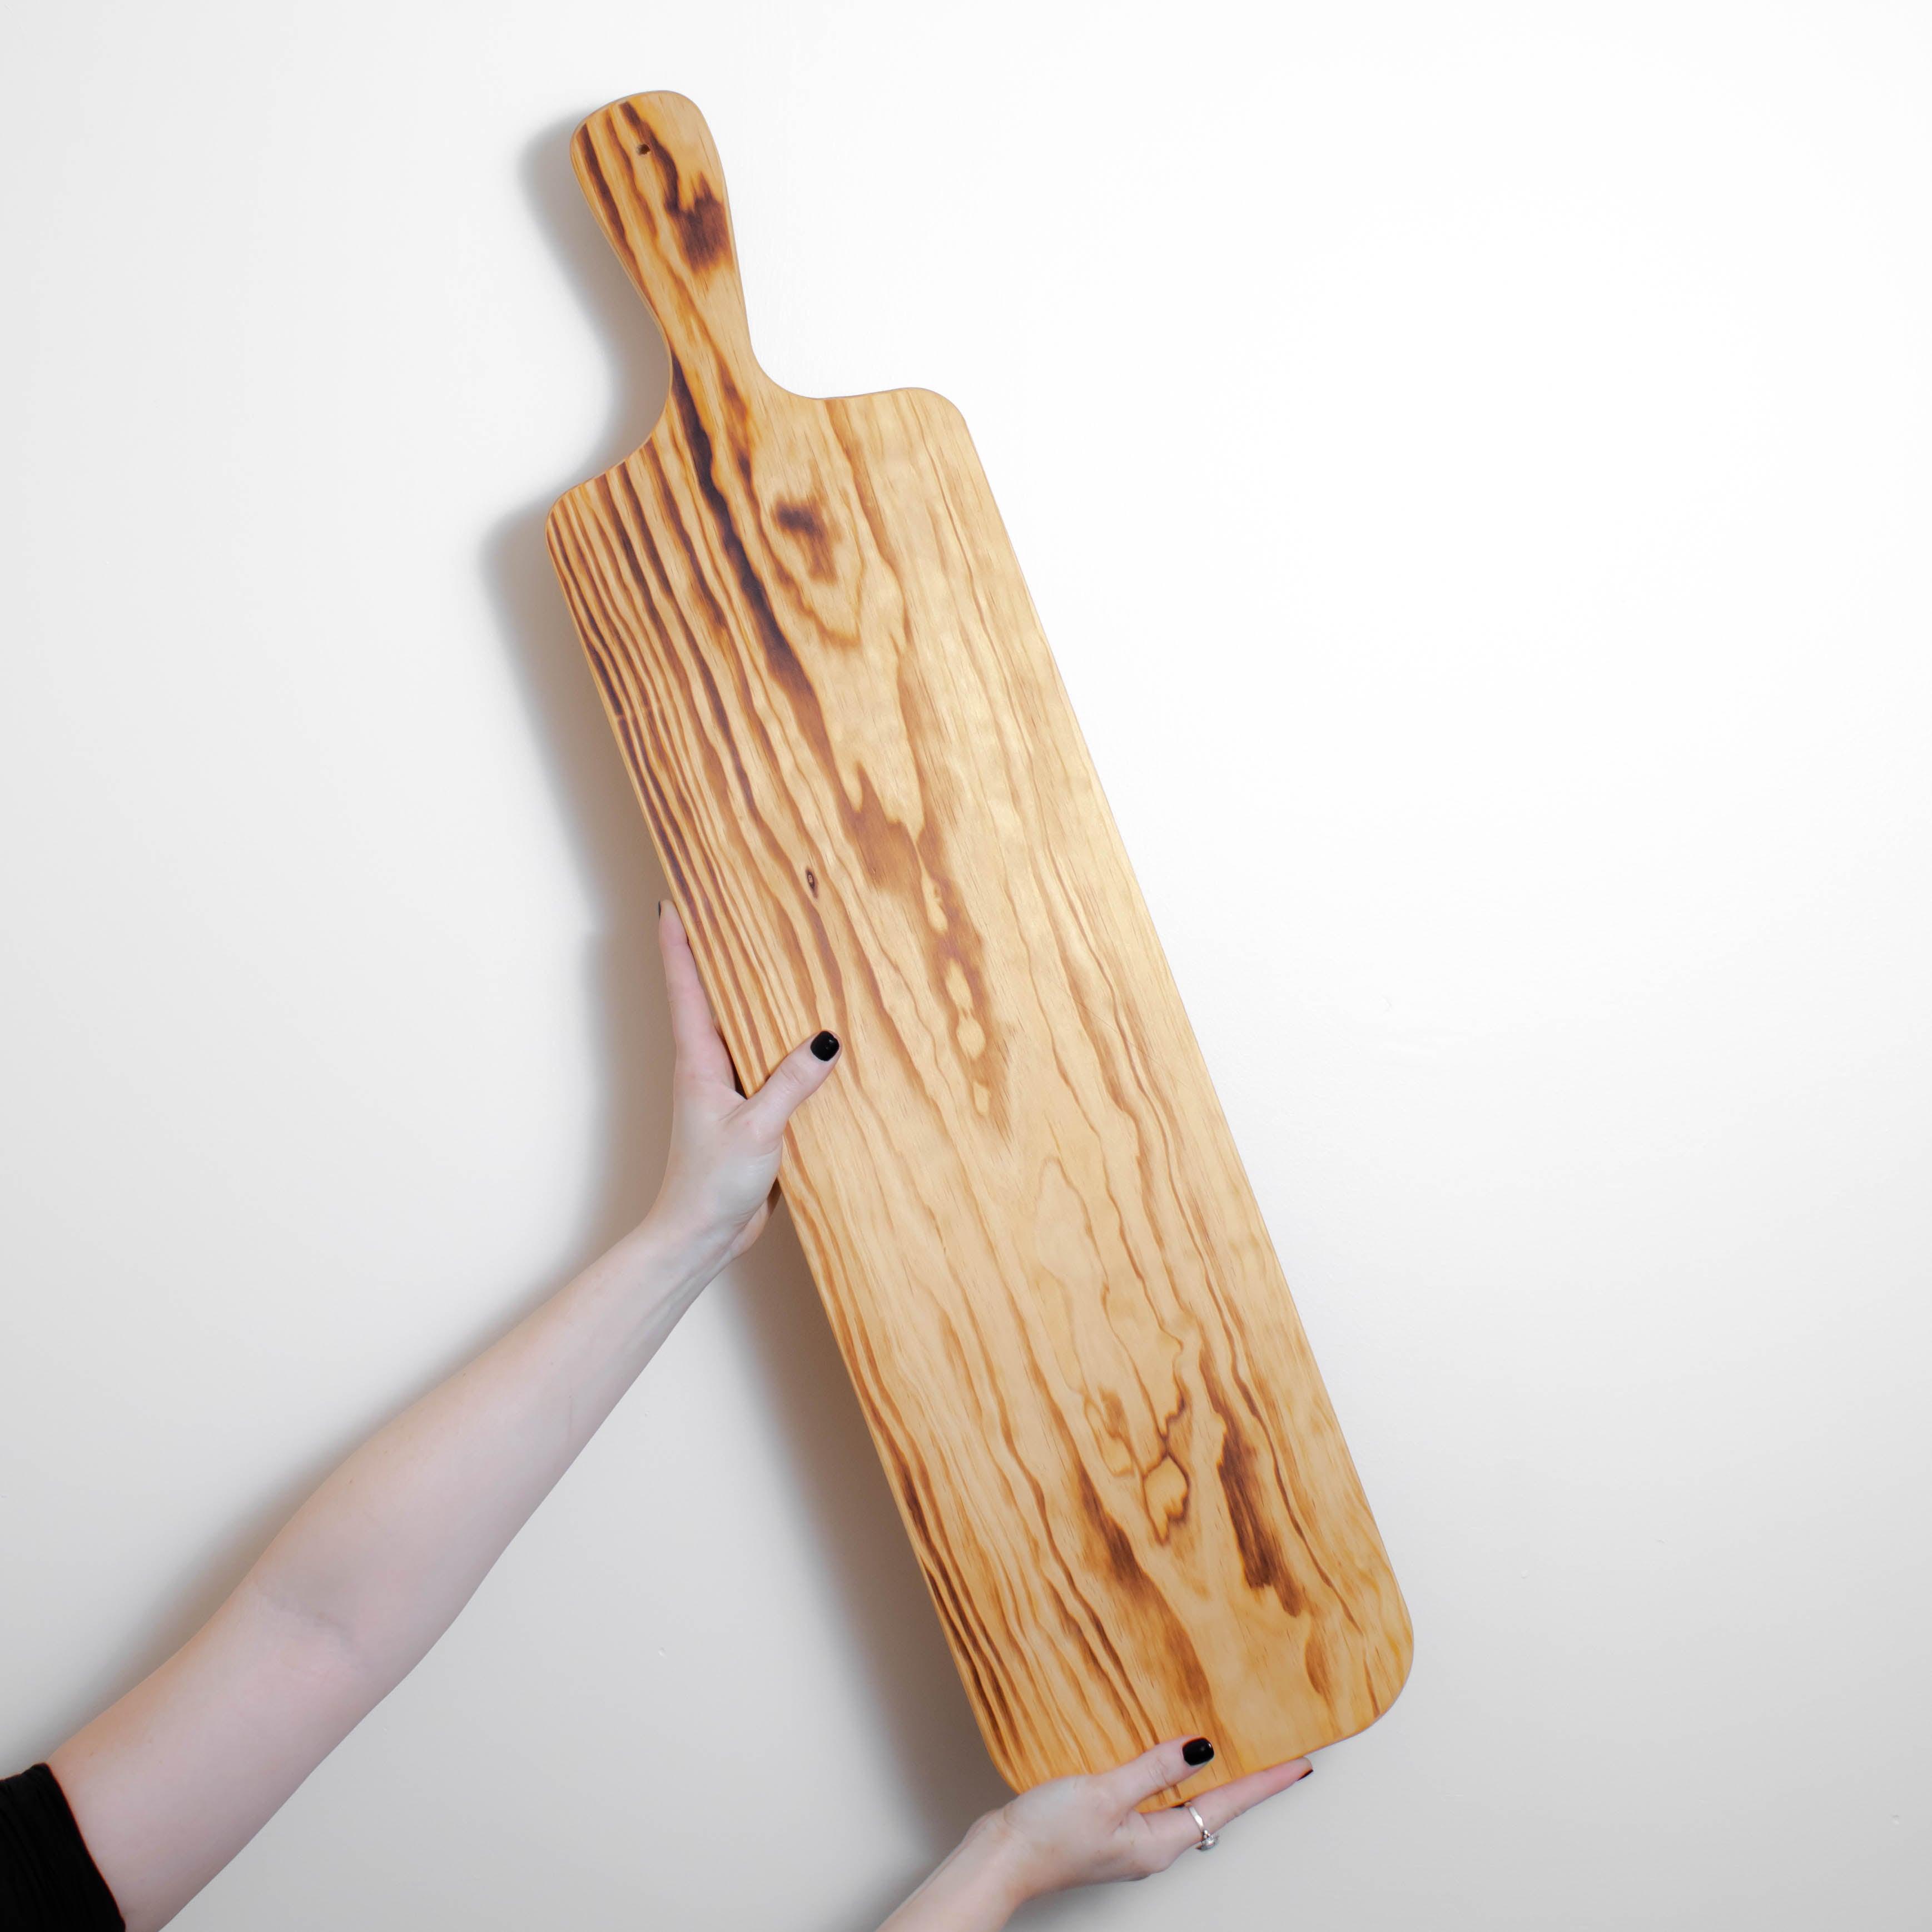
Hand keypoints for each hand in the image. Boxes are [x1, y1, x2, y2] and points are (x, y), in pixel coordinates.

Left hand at [646, 900, 841, 1266]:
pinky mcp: (749, 1112)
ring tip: (781, 958)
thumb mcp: (757, 1129)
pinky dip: (784, 1044)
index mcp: (698, 1061)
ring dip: (757, 998)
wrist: (700, 1236)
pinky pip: (768, 1065)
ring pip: (743, 1030)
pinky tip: (812, 1039)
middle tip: (735, 909)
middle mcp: (709, 1067)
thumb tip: (828, 1040)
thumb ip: (791, 1083)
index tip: (673, 900)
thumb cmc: (710, 1184)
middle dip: (720, 955)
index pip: (685, 988)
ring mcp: (728, 1089)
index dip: (677, 943)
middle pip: (712, 998)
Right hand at [882, 1737, 1312, 1927]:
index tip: (1301, 1765)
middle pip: (1211, 1808)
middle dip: (1244, 1779)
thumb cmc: (1048, 1835)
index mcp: (1159, 1842)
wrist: (1001, 1860)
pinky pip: (1153, 1799)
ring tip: (1232, 1748)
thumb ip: (1153, 1768)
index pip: (1225, 1806)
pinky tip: (1164, 1756)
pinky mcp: (1108, 1829)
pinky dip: (1169, 1776)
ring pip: (1182, 1804)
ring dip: (1208, 1777)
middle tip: (1276, 1752)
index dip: (1265, 1783)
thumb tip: (1203, 1749)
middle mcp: (1152, 1845)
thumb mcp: (1106, 1793)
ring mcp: (1130, 1840)